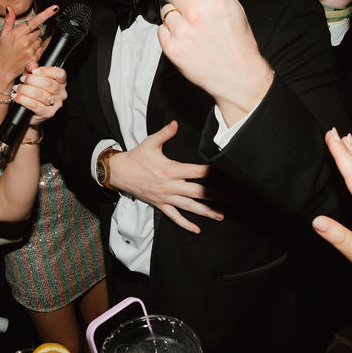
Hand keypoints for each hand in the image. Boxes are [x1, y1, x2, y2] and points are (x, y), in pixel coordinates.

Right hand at [0, 5, 57, 87]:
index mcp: (18, 33)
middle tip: (24, 38)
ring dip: (35, 41)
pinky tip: (28, 51)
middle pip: (39, 30)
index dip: (47, 13)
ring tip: (24, 46)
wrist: (5, 68)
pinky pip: (41, 48)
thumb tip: (9, 8)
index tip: (55, 8)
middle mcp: (26, 41)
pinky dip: (37, 48)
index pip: (35, 21)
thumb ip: (9, 20)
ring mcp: (31, 50)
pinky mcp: (35, 57)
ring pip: (40, 39)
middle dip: (33, 32)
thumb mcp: (4, 34)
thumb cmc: (4, 51)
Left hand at [12, 62, 66, 124]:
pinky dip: (24, 100)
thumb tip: (31, 64)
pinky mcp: (48, 113)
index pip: (60, 73)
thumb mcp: (32, 77)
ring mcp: (56, 104)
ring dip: (25, 90)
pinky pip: (35, 105)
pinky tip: (17, 97)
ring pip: (40, 94)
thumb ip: (31, 69)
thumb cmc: (33, 92)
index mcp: (60, 82)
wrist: (30, 111)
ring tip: (17, 88)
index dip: (46, 71)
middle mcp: (61, 93)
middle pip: (48, 83)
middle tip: (22, 79)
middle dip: (31, 80)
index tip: (34, 71)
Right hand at [108, 121, 223, 233]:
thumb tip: (176, 123)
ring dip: (206, 212)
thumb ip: (165, 133)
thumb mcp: (150, 143)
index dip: (211, 172)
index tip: (225, 173)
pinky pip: (174, 217)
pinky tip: (197, 229)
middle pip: (197, 192)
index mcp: (170, 170)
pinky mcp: (160, 204)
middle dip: (216, 195)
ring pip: (189, 207)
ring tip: (220, 216)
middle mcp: (170, 186)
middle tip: (232, 197)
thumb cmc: (136, 158)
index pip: (196, 172)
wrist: (119, 173)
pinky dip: (185, 224)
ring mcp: (165, 197)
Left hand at [151, 0, 273, 125]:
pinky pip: (161, 30)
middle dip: (184, 0)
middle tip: (199, 17)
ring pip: (167, 11)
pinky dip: (171, 34)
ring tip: (194, 32)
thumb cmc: (236, 39)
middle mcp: (197, 12)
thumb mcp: (234, 7)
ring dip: (177, 18)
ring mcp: (183, 31)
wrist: (237, 75)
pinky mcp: (172, 48)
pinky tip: (187, 43)